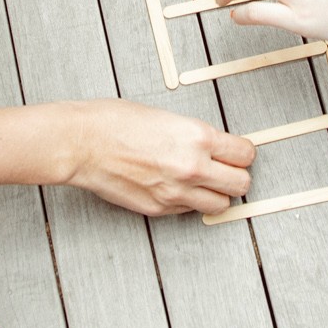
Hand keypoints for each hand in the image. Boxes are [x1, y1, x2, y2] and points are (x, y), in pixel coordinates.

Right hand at [56, 99, 256, 216]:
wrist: (83, 143)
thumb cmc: (117, 121)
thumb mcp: (168, 117)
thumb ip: (196, 136)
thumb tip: (215, 148)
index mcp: (198, 137)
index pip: (245, 154)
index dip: (243, 153)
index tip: (238, 152)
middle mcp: (193, 167)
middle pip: (241, 184)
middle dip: (237, 176)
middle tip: (226, 169)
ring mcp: (176, 192)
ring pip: (221, 204)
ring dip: (217, 193)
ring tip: (204, 182)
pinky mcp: (159, 209)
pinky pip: (190, 210)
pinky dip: (190, 202)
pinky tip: (178, 187)